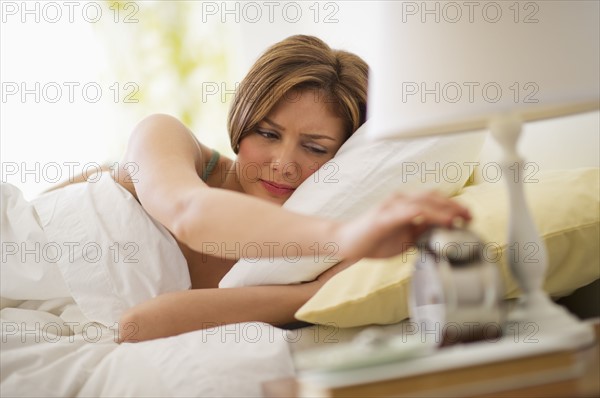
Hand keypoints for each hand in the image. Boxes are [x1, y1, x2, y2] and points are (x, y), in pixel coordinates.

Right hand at [335, 191, 470, 261]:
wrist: (344, 243)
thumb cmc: (370, 241)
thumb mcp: (403, 238)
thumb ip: (420, 232)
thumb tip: (441, 232)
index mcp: (403, 205)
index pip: (432, 200)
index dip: (452, 206)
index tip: (468, 216)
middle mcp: (399, 200)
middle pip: (432, 196)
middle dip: (454, 205)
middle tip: (470, 216)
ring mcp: (392, 206)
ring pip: (425, 201)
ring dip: (446, 208)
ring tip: (462, 217)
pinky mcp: (385, 215)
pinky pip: (412, 211)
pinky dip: (431, 215)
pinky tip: (443, 221)